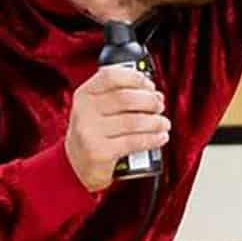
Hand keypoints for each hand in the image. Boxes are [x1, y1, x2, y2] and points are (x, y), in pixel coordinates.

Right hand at [65, 66, 169, 191]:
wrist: (78, 164)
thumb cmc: (95, 131)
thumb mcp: (98, 108)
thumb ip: (120, 95)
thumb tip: (155, 94)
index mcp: (85, 94)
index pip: (111, 76)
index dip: (136, 78)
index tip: (150, 86)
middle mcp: (84, 111)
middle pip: (126, 98)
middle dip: (150, 101)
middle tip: (159, 106)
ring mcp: (90, 132)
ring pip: (133, 121)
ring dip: (155, 122)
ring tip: (163, 123)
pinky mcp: (99, 152)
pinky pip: (134, 142)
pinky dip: (152, 139)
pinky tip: (160, 137)